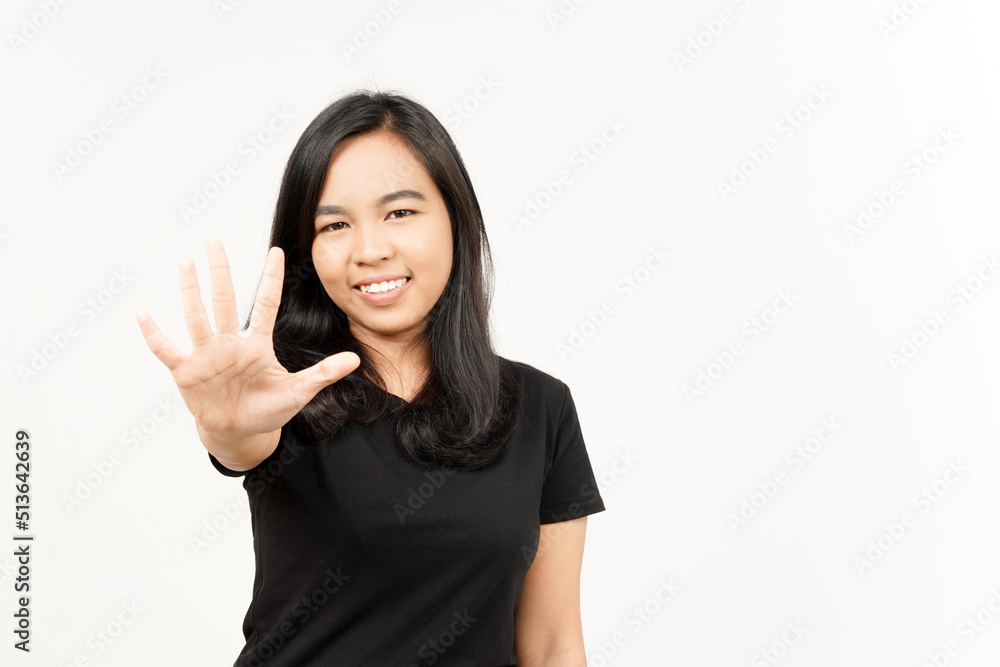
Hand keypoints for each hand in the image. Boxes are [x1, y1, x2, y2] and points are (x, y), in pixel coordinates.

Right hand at [135, 239, 359, 441]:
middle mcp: (230, 343)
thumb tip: (355, 359)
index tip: (277, 251)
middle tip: (215, 240)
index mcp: (257, 344)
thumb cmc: (268, 409)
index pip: (266, 304)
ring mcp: (206, 355)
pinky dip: (154, 333)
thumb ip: (323, 374)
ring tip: (186, 261)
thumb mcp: (299, 393)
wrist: (240, 431)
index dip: (271, 278)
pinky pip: (167, 349)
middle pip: (224, 300)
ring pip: (197, 316)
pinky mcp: (187, 371)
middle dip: (220, 271)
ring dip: (191, 291)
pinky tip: (143, 312)